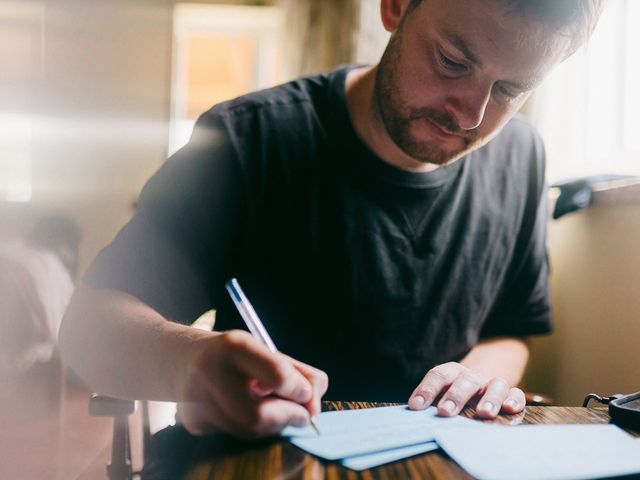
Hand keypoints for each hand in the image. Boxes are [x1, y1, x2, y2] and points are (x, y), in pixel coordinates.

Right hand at [176, 330, 327, 437]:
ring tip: (272, 406)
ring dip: (272, 424)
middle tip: (302, 415)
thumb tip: (313, 402)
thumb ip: (296, 372)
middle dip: (287, 418)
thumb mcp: (264, 350)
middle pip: (257, 416)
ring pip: (248, 430)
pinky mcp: (194, 422)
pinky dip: (249, 425)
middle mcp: (209, 373)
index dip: (299, 390)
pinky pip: (235, 433)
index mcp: (233, 346)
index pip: (276, 374)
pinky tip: (242, 408)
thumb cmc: (233, 354)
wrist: (179, 358)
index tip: (307, 394)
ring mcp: (197, 402)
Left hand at [408, 362, 524, 417]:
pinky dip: (514, 399)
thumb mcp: (439, 397)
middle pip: (465, 380)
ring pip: (495, 384)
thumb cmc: (452, 397)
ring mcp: (491, 385)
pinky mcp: (509, 394)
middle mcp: (471, 377)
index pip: (438, 375)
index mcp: (451, 373)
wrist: (477, 386)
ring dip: (490, 398)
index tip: (416, 406)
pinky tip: (509, 409)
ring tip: (484, 413)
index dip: (426, 389)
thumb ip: (429, 404)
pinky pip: (516, 393)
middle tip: (444, 412)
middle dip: (455, 396)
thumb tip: (413, 417)